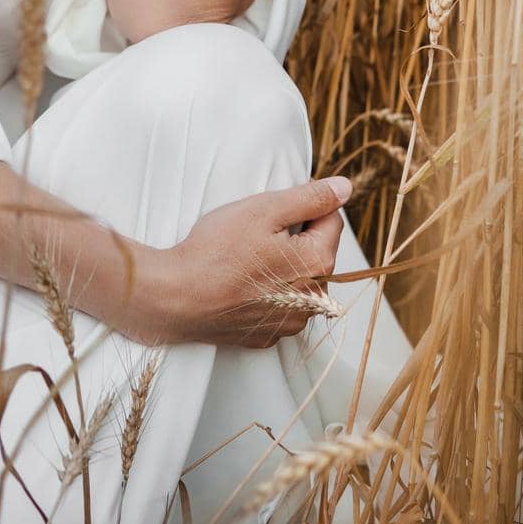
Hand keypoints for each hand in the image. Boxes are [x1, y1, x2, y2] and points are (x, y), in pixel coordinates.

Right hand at [140, 175, 350, 346]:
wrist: (177, 297)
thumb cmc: (218, 250)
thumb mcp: (265, 210)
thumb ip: (311, 198)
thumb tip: (345, 188)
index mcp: (318, 263)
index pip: (331, 220)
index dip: (306, 204)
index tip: (276, 204)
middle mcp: (313, 299)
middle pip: (315, 252)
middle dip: (294, 237)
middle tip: (256, 229)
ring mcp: (290, 322)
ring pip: (298, 281)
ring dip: (282, 266)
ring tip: (245, 257)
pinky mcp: (266, 335)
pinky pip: (278, 306)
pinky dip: (266, 292)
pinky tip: (240, 282)